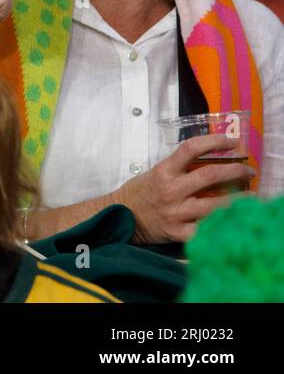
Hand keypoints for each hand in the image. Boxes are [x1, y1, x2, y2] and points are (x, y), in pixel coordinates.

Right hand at [118, 133, 254, 243]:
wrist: (122, 216)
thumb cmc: (141, 192)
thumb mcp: (156, 173)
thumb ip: (180, 167)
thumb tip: (212, 157)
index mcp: (163, 171)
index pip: (191, 149)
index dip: (214, 141)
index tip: (232, 141)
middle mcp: (170, 190)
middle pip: (210, 176)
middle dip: (235, 171)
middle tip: (249, 171)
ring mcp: (175, 212)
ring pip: (214, 205)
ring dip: (238, 200)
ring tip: (251, 197)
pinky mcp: (178, 232)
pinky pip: (206, 230)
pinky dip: (221, 225)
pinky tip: (233, 221)